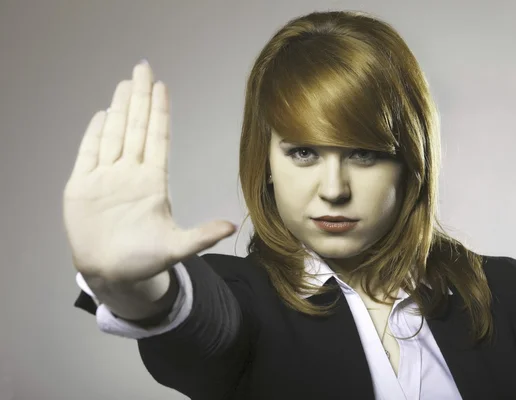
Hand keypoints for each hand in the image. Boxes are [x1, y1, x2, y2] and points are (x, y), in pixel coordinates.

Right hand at [63, 61, 235, 282]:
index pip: (157, 138)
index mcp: (152, 182)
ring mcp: (106, 178)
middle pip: (135, 127)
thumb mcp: (176, 248)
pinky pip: (88, 153)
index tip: (163, 87)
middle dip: (140, 97)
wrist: (112, 275)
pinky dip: (94, 134)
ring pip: (113, 134)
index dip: (159, 112)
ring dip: (119, 108)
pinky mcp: (82, 187)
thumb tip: (233, 227)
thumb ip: (201, 236)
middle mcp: (130, 173)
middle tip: (143, 67)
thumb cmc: (144, 260)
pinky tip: (102, 114)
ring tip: (125, 83)